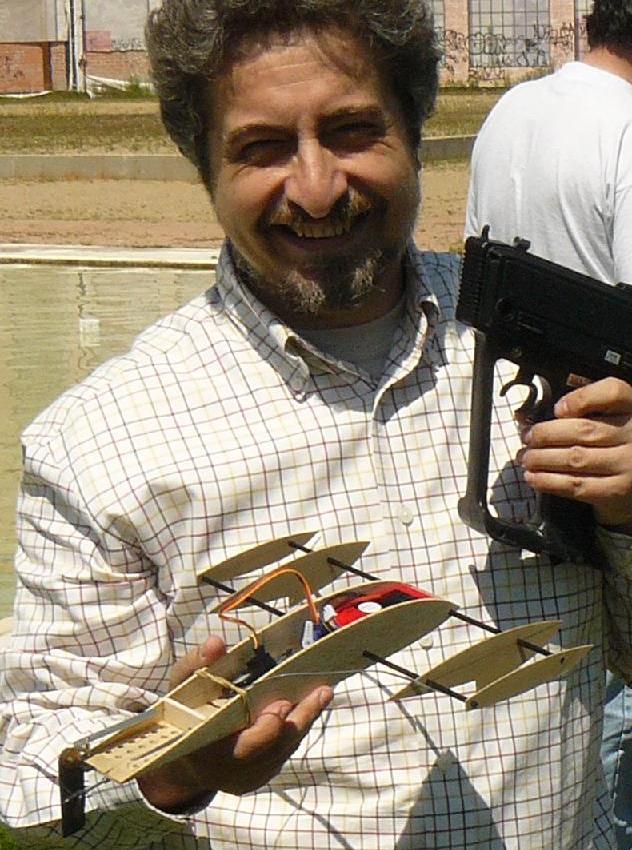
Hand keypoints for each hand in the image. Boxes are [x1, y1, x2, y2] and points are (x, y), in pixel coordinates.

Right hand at [138, 636, 332, 811]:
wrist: (181, 759)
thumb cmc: (180, 718)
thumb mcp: (181, 689)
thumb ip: (196, 666)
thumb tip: (216, 642)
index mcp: (209, 753)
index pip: (246, 748)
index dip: (266, 727)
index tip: (282, 703)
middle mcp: (233, 773)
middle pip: (276, 747)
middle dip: (300, 718)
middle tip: (321, 691)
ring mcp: (251, 778)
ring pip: (285, 748)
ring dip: (306, 718)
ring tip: (323, 691)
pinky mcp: (263, 775)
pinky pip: (285, 750)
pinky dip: (298, 726)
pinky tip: (312, 702)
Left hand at [519, 377, 631, 530]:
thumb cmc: (614, 441)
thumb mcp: (608, 415)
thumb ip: (581, 408)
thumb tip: (527, 417)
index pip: (612, 392)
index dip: (580, 399)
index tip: (557, 408)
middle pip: (584, 429)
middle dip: (546, 434)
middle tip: (527, 438)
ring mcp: (628, 464)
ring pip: (576, 458)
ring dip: (542, 459)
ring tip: (526, 458)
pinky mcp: (617, 491)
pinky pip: (577, 485)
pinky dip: (549, 482)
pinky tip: (534, 477)